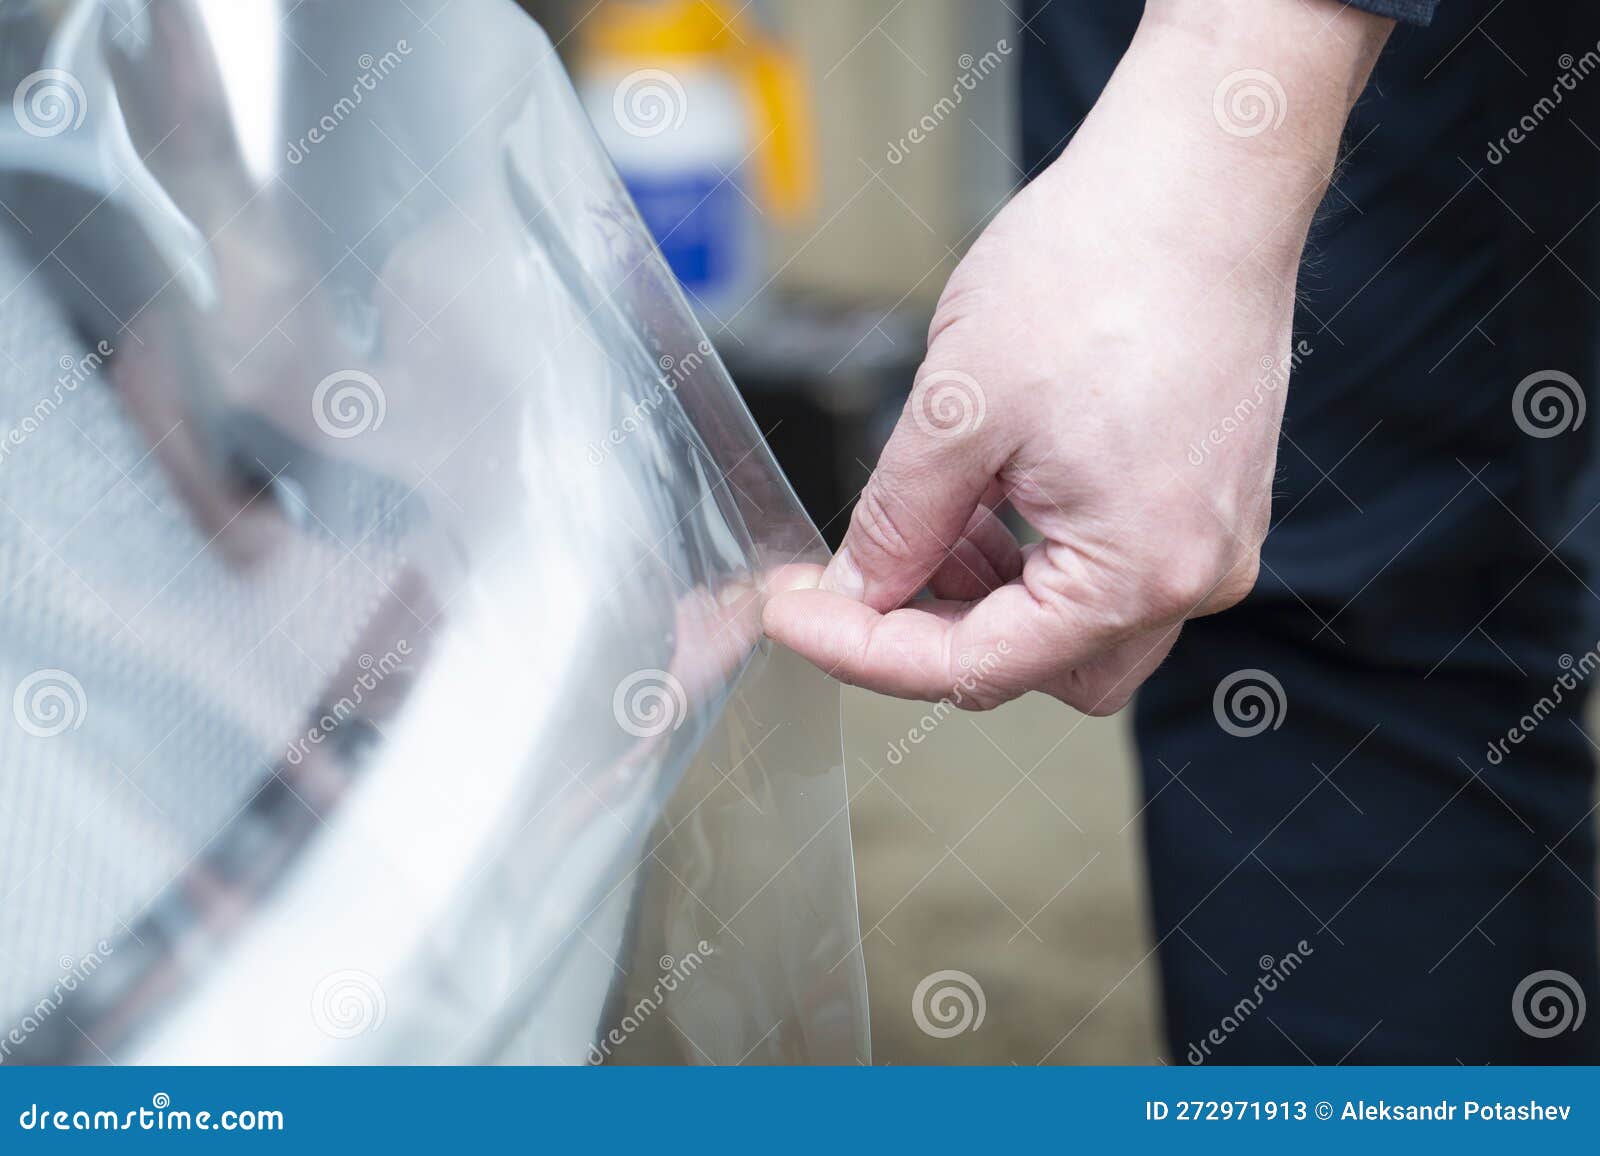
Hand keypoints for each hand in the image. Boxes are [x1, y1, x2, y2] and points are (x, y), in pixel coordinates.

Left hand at [763, 0, 1390, 712]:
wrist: (1199, 180)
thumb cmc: (1099, 270)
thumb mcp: (957, 411)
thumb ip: (898, 524)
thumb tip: (856, 592)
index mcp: (1138, 572)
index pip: (975, 666)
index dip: (862, 649)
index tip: (793, 617)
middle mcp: (1193, 579)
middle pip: (1033, 667)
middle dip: (933, 629)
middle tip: (855, 573)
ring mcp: (1210, 544)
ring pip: (1069, 628)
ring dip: (985, 594)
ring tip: (931, 513)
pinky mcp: (1208, 506)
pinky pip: (1108, 573)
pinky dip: (1035, 557)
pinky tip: (990, 498)